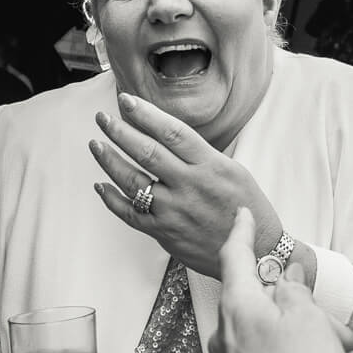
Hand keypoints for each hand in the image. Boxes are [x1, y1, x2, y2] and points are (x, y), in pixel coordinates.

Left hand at [90, 92, 284, 279]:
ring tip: (96, 144)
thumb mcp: (234, 170)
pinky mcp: (164, 233)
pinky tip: (101, 185)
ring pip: (132, 181)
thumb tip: (167, 136)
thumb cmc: (246, 207)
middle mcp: (190, 185)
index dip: (146, 114)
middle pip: (147, 152)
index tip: (126, 100)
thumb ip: (201, 155)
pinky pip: (129, 214)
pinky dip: (111, 199)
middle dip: (120, 132)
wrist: (255, 251)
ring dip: (110, 160)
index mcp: (211, 165)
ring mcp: (174, 210)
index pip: (172, 132)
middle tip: (102, 118)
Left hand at [209, 208, 352, 352]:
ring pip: (274, 335)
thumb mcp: (308, 319)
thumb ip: (295, 289)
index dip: (241, 230)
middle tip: (334, 326)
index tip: (242, 214)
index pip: (234, 255)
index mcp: (238, 307)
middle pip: (264, 303)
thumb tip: (288, 276)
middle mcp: (227, 335)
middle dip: (302, 309)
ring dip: (308, 340)